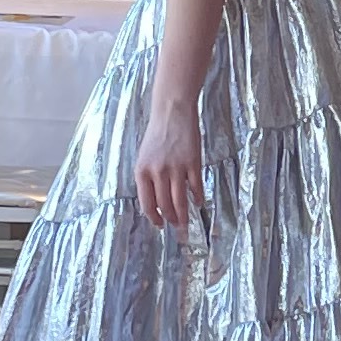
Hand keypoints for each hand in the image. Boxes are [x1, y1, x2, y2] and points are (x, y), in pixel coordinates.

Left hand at [134, 91, 203, 228]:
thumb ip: (147, 177)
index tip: (159, 225)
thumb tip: (155, 200)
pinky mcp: (192, 163)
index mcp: (142, 171)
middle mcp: (157, 172)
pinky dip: (197, 197)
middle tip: (176, 228)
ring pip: (179, 200)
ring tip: (186, 223)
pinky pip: (195, 187)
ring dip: (183, 215)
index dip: (154, 218)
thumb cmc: (157, 134)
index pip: (146, 203)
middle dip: (171, 220)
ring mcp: (176, 168)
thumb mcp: (144, 156)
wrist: (172, 112)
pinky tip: (198, 202)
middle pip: (164, 205)